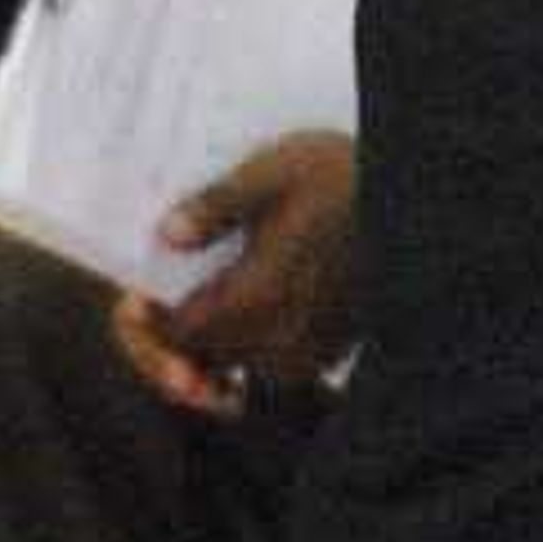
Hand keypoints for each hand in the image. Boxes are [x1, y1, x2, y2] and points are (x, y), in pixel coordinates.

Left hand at [113, 127, 355, 421]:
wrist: (411, 202)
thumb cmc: (343, 178)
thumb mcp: (273, 172)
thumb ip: (216, 206)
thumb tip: (166, 235)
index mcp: (258, 297)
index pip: (180, 337)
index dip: (147, 325)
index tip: (131, 303)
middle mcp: (280, 339)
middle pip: (202, 363)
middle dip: (168, 344)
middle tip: (144, 315)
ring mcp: (307, 352)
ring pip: (235, 369)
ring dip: (205, 352)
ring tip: (185, 320)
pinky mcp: (328, 353)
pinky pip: (269, 369)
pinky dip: (243, 352)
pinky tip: (236, 320)